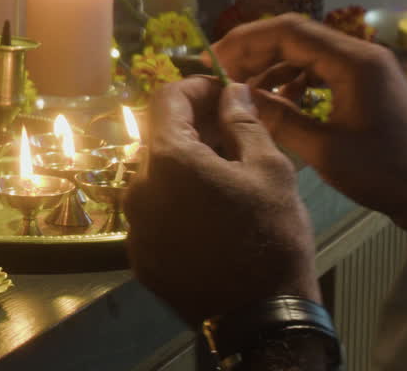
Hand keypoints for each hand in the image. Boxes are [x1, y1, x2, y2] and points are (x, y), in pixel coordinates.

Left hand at [126, 78, 318, 324]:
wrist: (261, 318)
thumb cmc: (272, 236)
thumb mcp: (270, 169)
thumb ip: (243, 122)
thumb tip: (232, 91)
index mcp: (168, 159)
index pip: (166, 99)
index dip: (195, 87)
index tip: (222, 92)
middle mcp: (138, 188)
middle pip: (159, 138)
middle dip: (193, 128)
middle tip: (231, 134)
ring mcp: (134, 226)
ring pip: (155, 177)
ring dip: (185, 167)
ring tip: (225, 177)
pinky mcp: (140, 257)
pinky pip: (154, 214)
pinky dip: (177, 203)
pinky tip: (209, 215)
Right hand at [212, 13, 406, 229]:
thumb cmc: (384, 172)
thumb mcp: (325, 150)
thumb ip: (280, 119)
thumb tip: (238, 97)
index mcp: (353, 61)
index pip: (289, 31)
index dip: (246, 40)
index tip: (214, 57)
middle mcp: (359, 54)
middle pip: (295, 37)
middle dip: (253, 51)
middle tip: (218, 71)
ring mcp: (363, 69)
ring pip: (305, 53)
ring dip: (270, 66)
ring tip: (239, 88)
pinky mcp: (363, 86)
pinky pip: (319, 70)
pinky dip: (291, 80)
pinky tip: (271, 100)